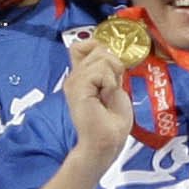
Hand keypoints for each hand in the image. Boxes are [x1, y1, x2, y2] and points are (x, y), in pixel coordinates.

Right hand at [59, 39, 134, 159]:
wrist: (106, 142)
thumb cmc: (111, 123)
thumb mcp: (112, 87)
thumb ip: (106, 69)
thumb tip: (106, 52)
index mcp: (80, 77)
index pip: (81, 46)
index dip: (98, 48)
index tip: (110, 71)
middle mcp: (74, 77)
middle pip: (98, 49)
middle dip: (114, 66)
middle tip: (110, 90)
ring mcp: (74, 81)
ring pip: (102, 57)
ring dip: (113, 77)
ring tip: (106, 96)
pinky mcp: (77, 87)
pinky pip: (101, 70)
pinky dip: (110, 83)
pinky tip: (104, 98)